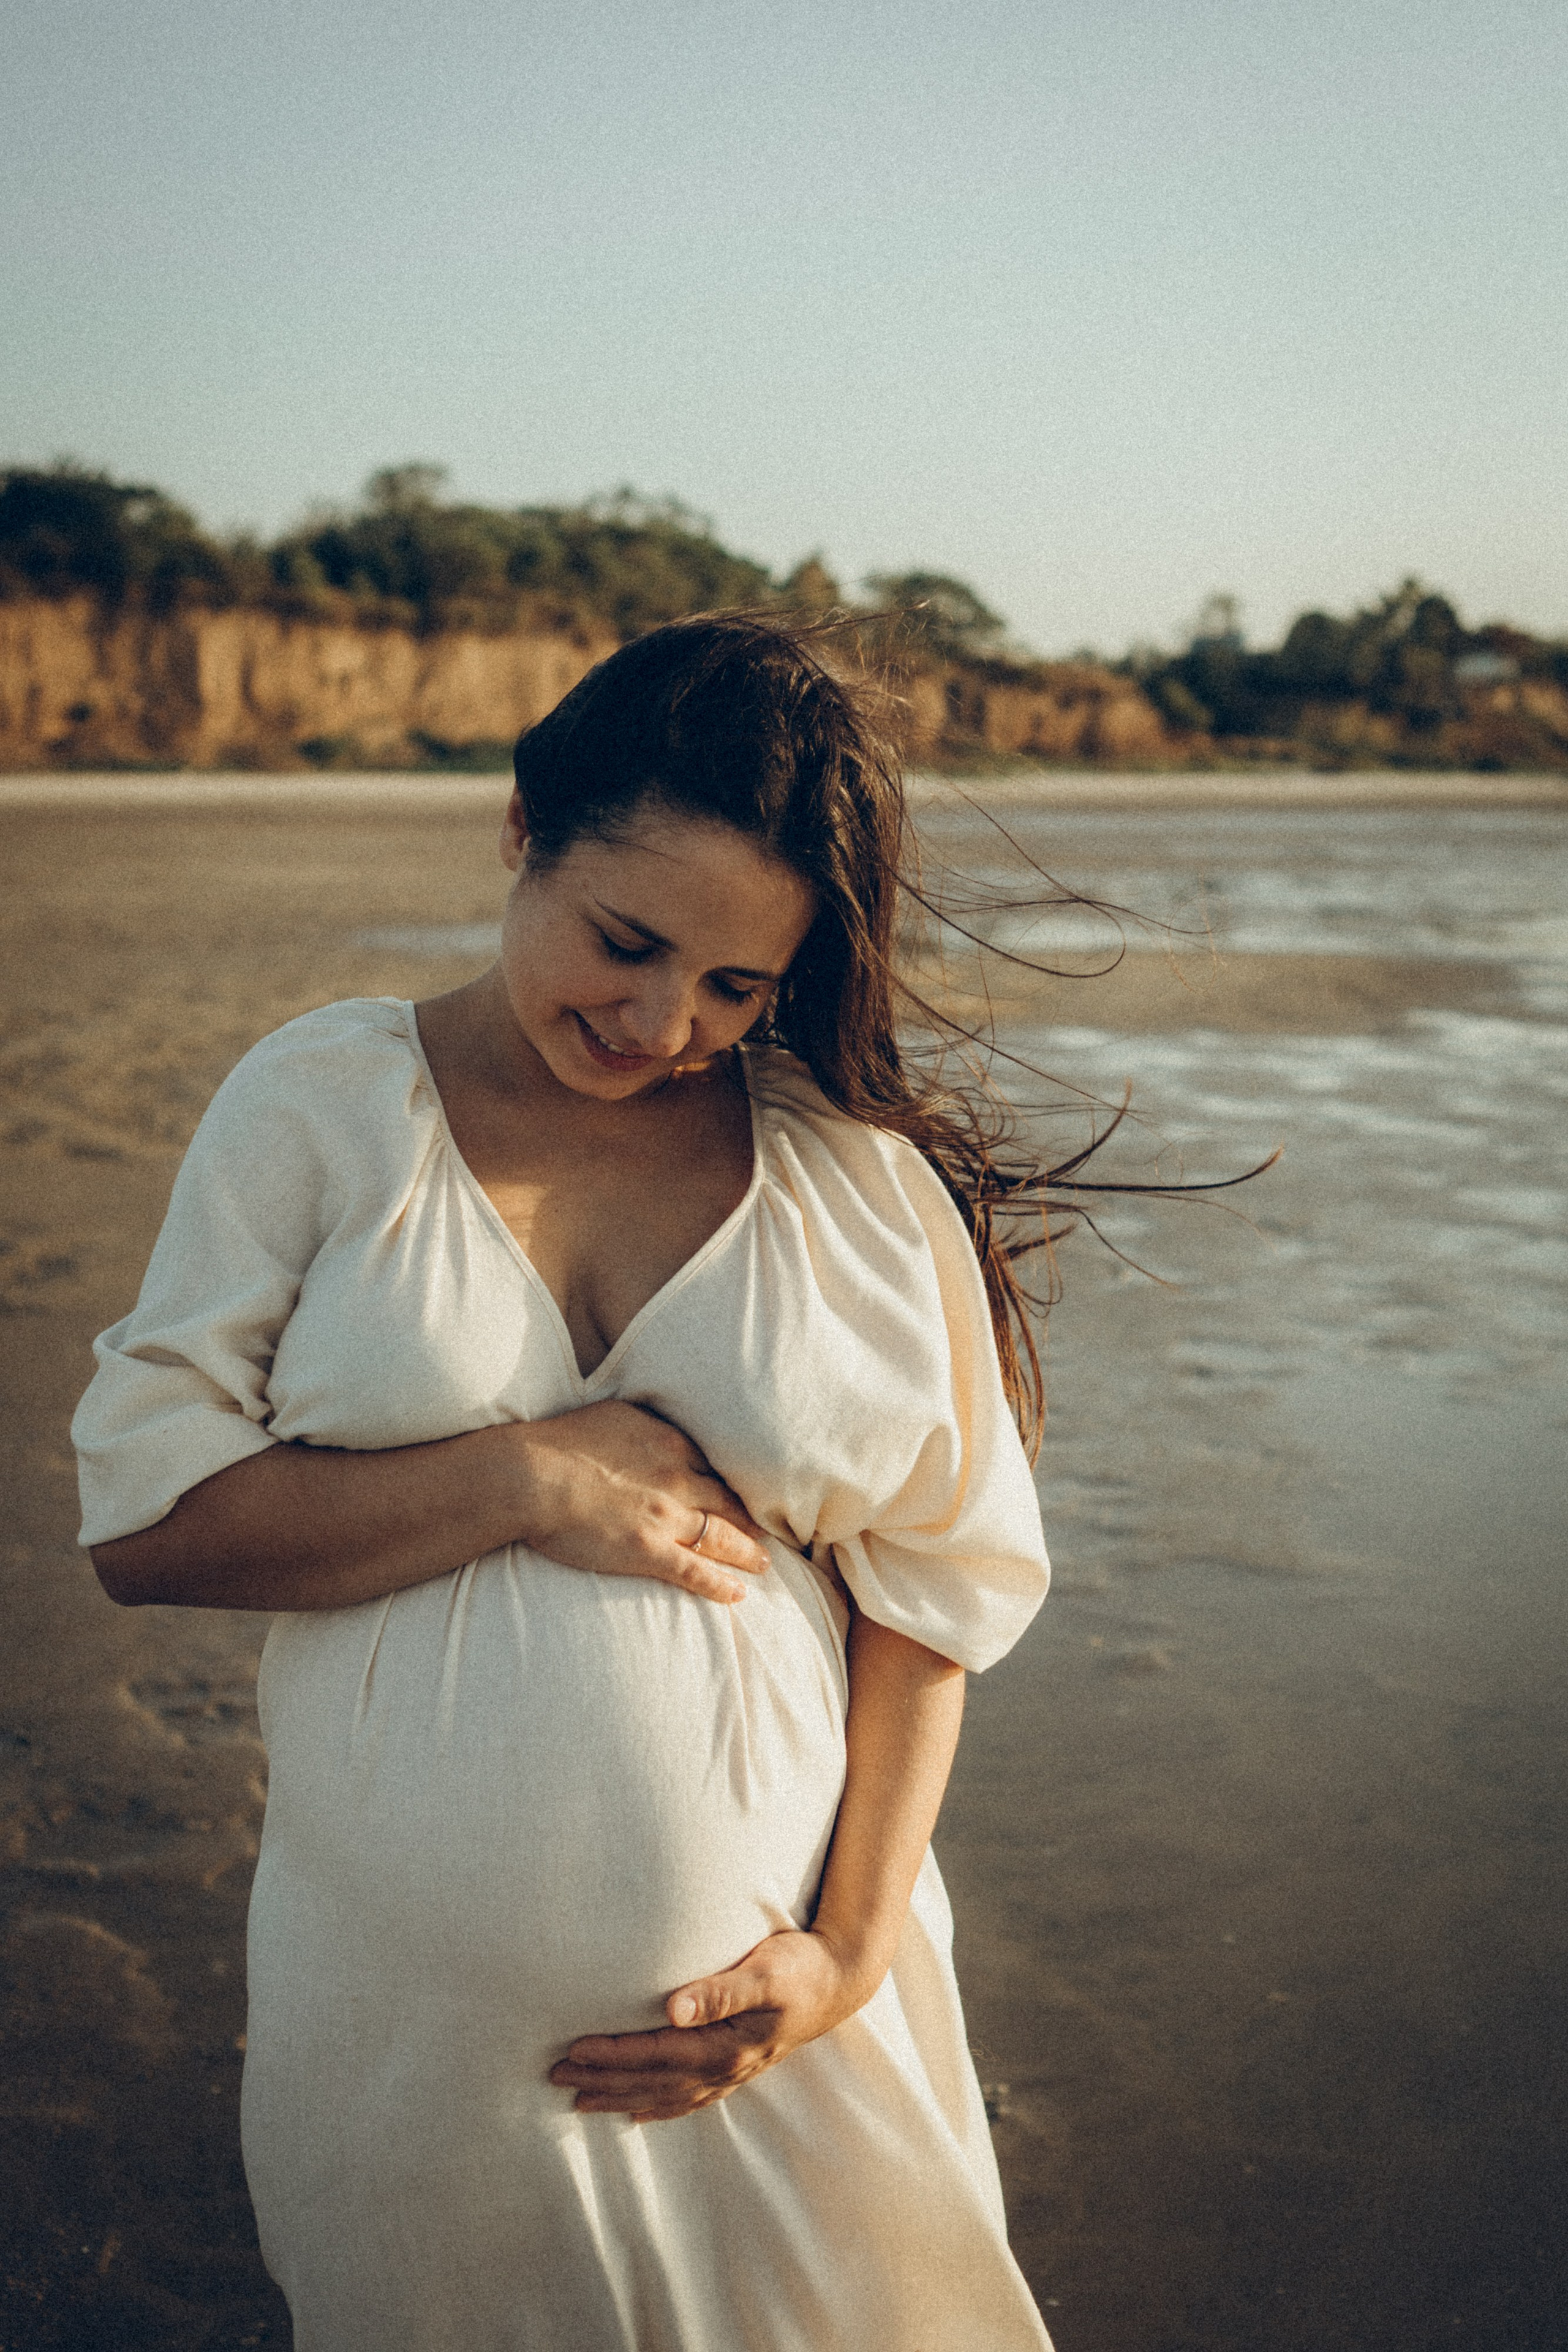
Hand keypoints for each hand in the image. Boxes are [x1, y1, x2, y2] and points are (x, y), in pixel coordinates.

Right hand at [517, 1400, 769, 1603]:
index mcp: (669, 1442)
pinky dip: (721, 1584)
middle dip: (750, 1516)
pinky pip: (696, 1571)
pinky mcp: (648, 1550)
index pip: (714, 1464)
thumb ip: (640, 1422)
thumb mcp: (611, 1414)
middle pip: (727, 1499)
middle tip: (767, 1529)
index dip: (732, 1481)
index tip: (743, 1491)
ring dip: (747, 1551)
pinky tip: (738, 1594)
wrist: (530, 1474)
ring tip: (763, 1563)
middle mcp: (677, 1477)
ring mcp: (665, 1516)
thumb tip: (649, 1427)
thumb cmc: (558, 1442)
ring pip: (721, 1535)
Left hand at [549, 1927, 874, 2122]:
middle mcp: (726, 2066)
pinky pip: (691, 2097)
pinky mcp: (739, 2065)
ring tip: (580, 2101)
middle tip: (556, 2077)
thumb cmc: (800, 1965)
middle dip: (604, 2080)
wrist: (841, 1979)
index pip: (656, 2054)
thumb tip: (673, 2008)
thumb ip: (721, 1989)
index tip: (572, 2051)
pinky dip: (660, 2107)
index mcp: (727, 2044)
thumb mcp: (765, 1969)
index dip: (612, 2055)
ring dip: (622, 2096)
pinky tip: (637, 2112)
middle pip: (653, 2080)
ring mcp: (733, 2071)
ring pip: (666, 2093)